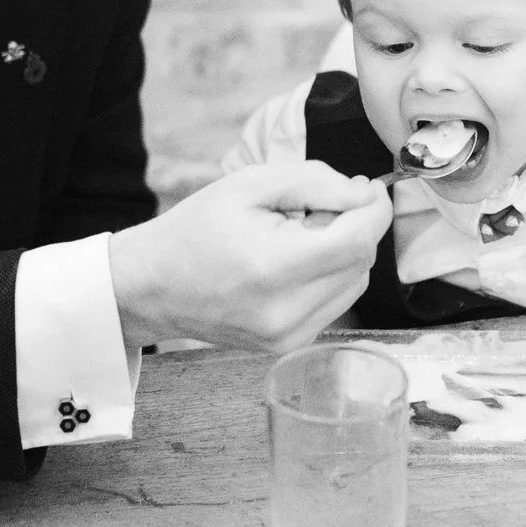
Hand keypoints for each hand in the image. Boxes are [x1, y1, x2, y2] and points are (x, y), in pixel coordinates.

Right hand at [108, 161, 390, 353]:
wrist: (151, 286)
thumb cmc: (196, 229)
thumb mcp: (249, 184)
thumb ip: (314, 181)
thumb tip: (362, 195)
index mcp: (273, 269)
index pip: (357, 241)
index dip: (374, 209)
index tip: (369, 188)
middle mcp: (285, 313)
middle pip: (361, 261)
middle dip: (354, 226)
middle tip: (317, 205)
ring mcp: (288, 336)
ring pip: (354, 283)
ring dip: (343, 251)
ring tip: (297, 235)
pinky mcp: (288, 345)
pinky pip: (335, 301)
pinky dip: (328, 274)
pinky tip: (292, 261)